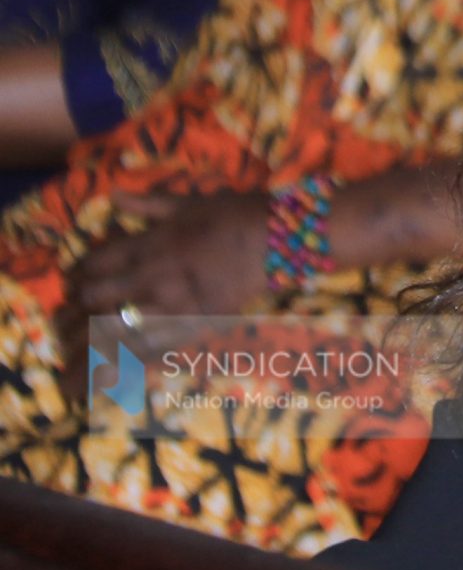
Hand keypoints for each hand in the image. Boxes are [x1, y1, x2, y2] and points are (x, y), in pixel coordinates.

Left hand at [58, 190, 271, 353]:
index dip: (79, 274)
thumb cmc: (234, 215)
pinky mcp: (195, 324)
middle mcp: (153, 277)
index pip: (95, 264)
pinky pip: (155, 350)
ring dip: (94, 345)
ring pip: (118, 331)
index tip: (77, 281)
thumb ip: (146, 204)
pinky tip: (116, 373)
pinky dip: (131, 364)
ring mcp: (173, 305)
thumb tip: (111, 196)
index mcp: (150, 245)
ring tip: (80, 357)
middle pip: (97, 299)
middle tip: (76, 315)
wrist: (279, 239)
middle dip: (80, 309)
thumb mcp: (187, 202)